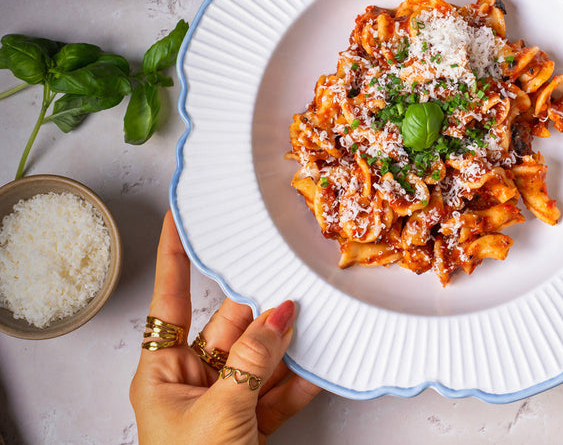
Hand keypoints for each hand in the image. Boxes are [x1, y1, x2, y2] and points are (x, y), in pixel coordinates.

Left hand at [130, 212, 319, 443]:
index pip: (169, 300)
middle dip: (260, 305)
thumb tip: (281, 313)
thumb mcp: (219, 413)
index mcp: (163, 373)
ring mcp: (226, 401)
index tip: (181, 218)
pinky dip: (301, 379)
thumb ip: (253, 359)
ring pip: (261, 355)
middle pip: (229, 326)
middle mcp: (192, 381)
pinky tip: (321, 363)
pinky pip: (280, 390)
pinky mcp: (253, 423)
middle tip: (287, 275)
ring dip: (288, 341)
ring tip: (316, 316)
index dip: (175, 257)